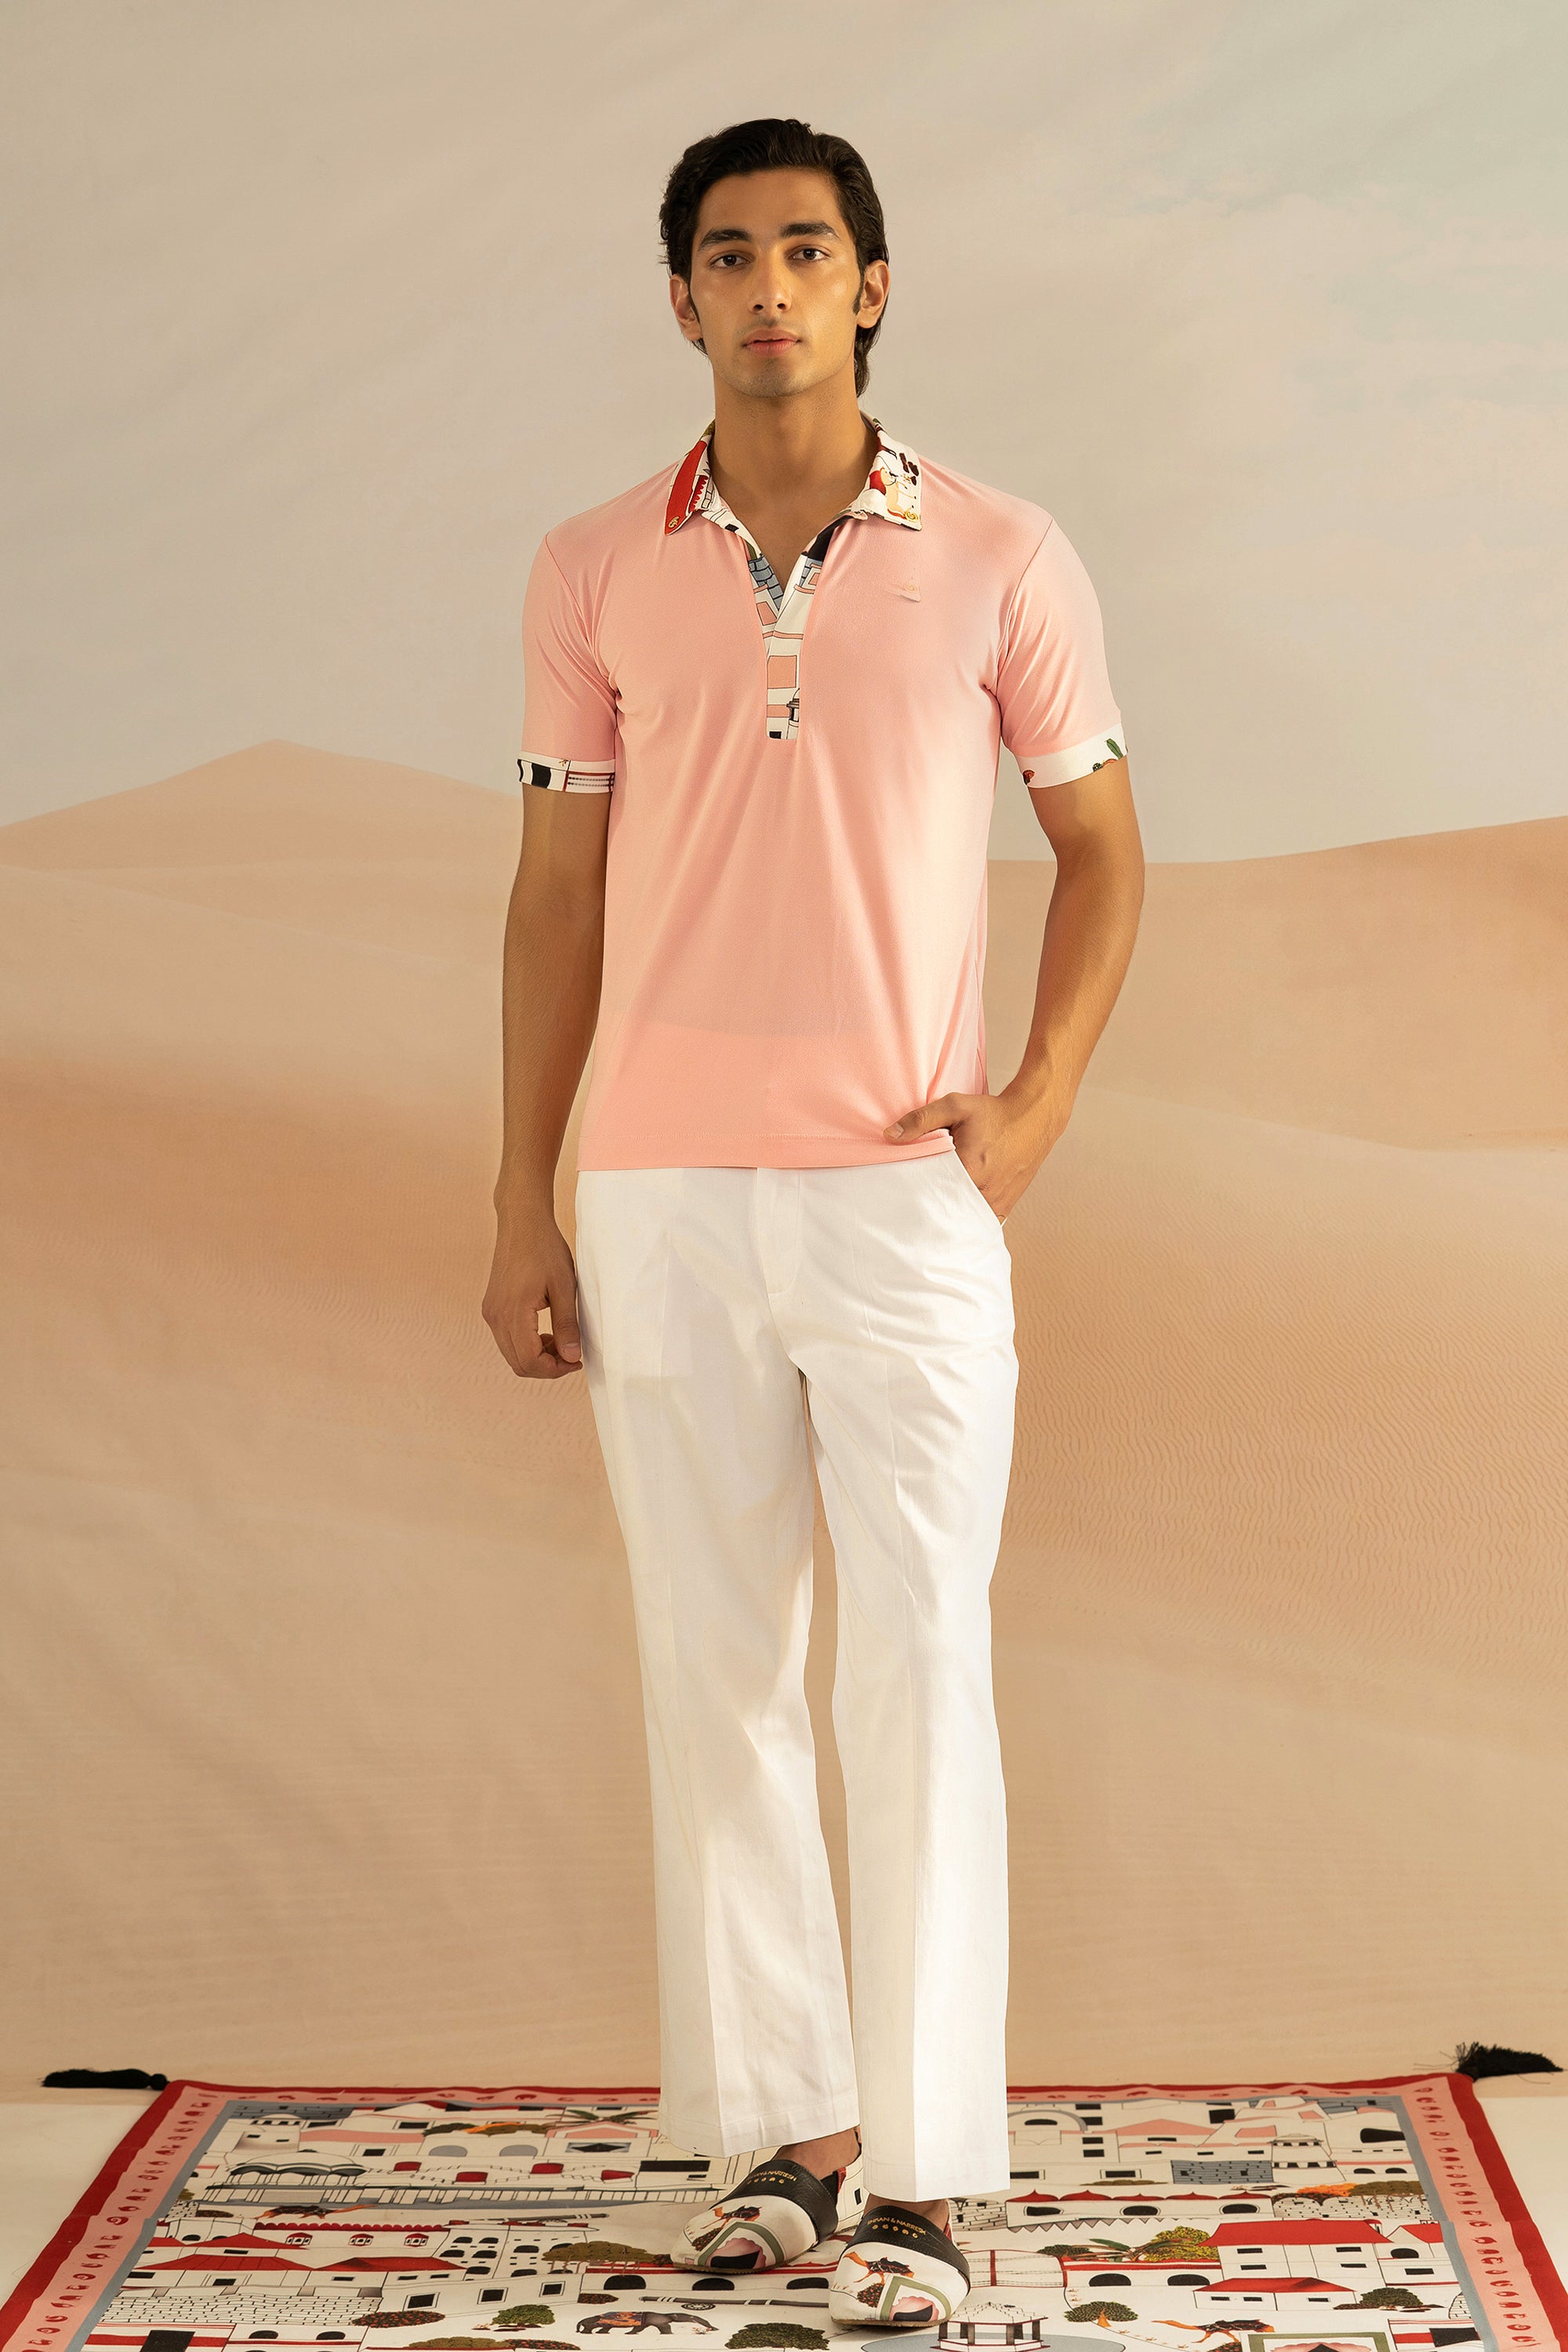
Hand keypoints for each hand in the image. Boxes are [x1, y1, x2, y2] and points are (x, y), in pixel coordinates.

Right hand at [483, 1207, 584, 1378]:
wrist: (522, 1222)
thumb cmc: (545, 1249)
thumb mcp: (564, 1287)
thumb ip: (567, 1325)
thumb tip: (572, 1357)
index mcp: (513, 1312)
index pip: (529, 1361)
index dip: (555, 1369)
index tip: (576, 1360)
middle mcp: (495, 1316)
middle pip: (518, 1363)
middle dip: (547, 1367)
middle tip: (572, 1354)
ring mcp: (491, 1312)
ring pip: (511, 1354)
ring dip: (537, 1356)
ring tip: (561, 1341)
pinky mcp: (491, 1307)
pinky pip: (507, 1339)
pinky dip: (526, 1345)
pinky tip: (545, 1331)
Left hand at [883, 1084, 1069, 1221]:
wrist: (1034, 1118)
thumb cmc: (994, 1112)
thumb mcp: (955, 1106)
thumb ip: (921, 1119)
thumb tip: (890, 1135)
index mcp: (968, 1170)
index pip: (929, 1193)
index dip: (913, 1194)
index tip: (900, 1194)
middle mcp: (984, 1192)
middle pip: (945, 1212)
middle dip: (928, 1211)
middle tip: (910, 1209)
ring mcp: (996, 1202)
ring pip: (963, 1222)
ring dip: (948, 1219)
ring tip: (932, 1214)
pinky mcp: (1005, 1206)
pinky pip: (981, 1223)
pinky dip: (967, 1222)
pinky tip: (955, 1217)